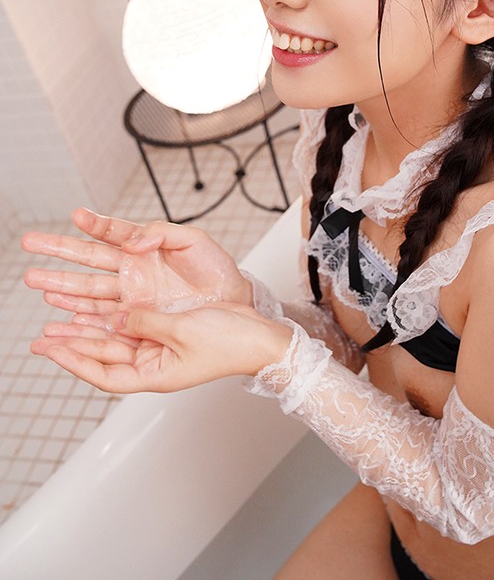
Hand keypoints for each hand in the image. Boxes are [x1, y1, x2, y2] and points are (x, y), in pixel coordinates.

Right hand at [21, 208, 252, 316]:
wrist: (233, 301)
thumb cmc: (215, 269)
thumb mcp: (194, 242)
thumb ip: (163, 233)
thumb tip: (133, 240)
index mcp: (146, 245)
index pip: (113, 232)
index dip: (95, 224)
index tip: (76, 215)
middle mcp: (133, 269)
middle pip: (89, 258)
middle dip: (59, 252)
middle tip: (28, 244)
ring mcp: (132, 293)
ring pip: (89, 287)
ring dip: (62, 284)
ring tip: (35, 280)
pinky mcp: (137, 315)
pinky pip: (103, 314)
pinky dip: (80, 312)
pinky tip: (60, 309)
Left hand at [30, 303, 293, 392]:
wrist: (260, 336)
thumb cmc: (230, 341)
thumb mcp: (182, 330)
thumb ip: (146, 322)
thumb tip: (118, 315)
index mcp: (156, 374)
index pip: (104, 374)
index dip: (75, 361)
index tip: (50, 348)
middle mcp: (154, 364)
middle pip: (104, 358)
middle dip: (73, 346)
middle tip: (42, 337)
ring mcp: (161, 349)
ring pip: (115, 342)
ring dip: (87, 332)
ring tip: (58, 323)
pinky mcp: (169, 332)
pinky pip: (133, 326)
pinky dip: (113, 319)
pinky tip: (97, 310)